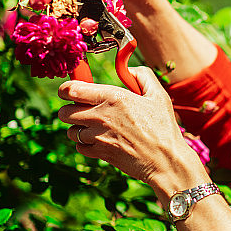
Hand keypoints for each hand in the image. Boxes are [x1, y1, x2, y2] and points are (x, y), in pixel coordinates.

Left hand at [57, 66, 200, 188]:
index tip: (70, 90)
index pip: (71, 90)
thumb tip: (127, 69)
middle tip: (84, 109)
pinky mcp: (99, 153)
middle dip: (71, 109)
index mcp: (113, 97)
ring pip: (71, 131)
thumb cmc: (164, 128)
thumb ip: (142, 76)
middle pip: (64, 112)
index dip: (66, 89)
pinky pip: (79, 147)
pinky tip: (101, 141)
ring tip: (96, 127)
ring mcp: (98, 137)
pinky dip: (86, 144)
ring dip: (79, 128)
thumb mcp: (159, 95)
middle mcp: (101, 116)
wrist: (166, 161)